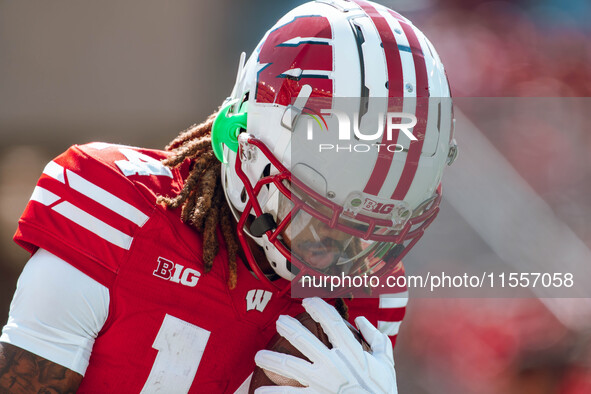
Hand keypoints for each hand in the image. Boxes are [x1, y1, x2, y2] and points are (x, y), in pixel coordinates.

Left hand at [254, 297, 396, 392]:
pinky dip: (274, 393)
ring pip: (290, 366)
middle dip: (288, 328)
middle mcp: (334, 364)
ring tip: (258, 356)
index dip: (318, 307)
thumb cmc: (382, 390)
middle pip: (304, 340)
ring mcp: (323, 382)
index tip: (308, 300)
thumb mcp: (386, 363)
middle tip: (280, 321)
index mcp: (352, 352)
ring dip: (271, 359)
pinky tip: (260, 391)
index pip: (332, 322)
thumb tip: (361, 320)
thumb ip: (376, 339)